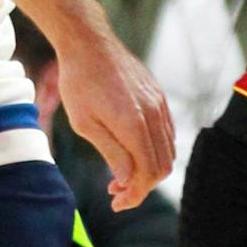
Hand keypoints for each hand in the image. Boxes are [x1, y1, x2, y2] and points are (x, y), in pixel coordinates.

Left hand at [54, 21, 173, 211]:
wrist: (88, 43)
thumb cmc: (79, 83)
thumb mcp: (86, 124)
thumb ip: (111, 153)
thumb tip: (128, 182)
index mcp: (134, 125)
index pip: (148, 173)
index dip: (135, 194)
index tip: (117, 203)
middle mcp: (153, 115)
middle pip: (163, 166)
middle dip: (142, 186)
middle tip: (116, 193)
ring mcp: (159, 104)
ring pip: (168, 150)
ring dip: (149, 169)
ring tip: (121, 174)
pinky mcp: (158, 96)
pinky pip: (166, 132)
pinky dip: (155, 150)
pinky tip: (132, 151)